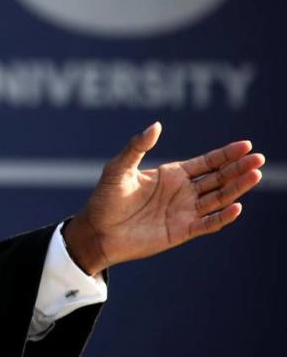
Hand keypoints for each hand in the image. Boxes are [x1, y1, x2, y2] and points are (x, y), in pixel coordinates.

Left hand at [63, 122, 264, 275]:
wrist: (98, 230)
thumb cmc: (105, 198)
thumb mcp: (119, 168)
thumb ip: (137, 147)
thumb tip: (156, 125)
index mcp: (172, 174)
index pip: (207, 162)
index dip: (226, 154)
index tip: (246, 145)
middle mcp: (183, 192)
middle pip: (218, 178)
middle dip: (238, 168)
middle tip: (258, 159)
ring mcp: (185, 212)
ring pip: (218, 198)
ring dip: (236, 188)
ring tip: (255, 175)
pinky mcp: (182, 231)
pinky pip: (208, 223)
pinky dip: (222, 216)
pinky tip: (236, 206)